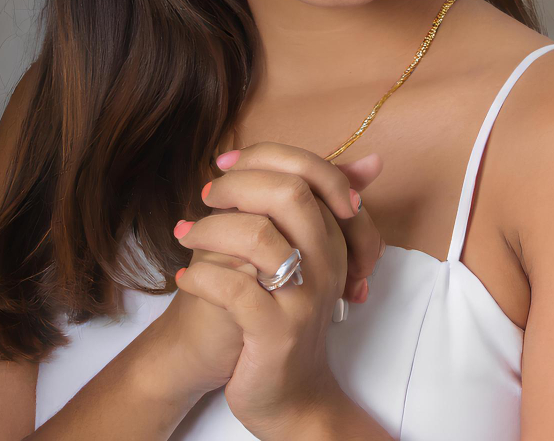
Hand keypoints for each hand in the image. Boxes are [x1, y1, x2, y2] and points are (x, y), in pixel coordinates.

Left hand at [172, 143, 385, 437]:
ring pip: (259, 237)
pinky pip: (236, 290)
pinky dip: (201, 277)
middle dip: (237, 185)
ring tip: (185, 235)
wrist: (288, 396)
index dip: (261, 157)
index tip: (222, 165)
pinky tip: (185, 278)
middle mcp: (328, 261)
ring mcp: (305, 298)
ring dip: (210, 228)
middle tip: (206, 196)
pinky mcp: (278, 333)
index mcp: (333, 234)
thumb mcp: (301, 255)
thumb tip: (368, 159)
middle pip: (291, 194)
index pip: (309, 171)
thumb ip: (310, 205)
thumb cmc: (284, 313)